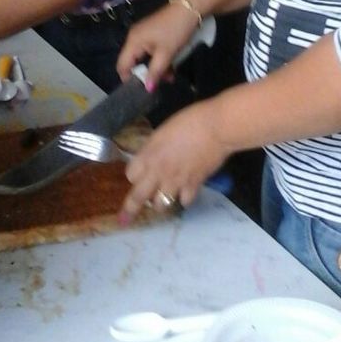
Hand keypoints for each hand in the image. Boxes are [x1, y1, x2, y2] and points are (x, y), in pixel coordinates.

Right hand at [116, 1, 201, 90]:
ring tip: (170, 77)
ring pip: (145, 58)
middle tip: (159, 84)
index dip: (128, 79)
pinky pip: (152, 51)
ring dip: (156, 68)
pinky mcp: (154, 33)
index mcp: (133, 41)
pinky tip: (171, 66)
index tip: (140, 89)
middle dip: (146, 74)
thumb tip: (147, 88)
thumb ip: (155, 72)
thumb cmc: (175, 31)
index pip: (122, 65)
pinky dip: (160, 60)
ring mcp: (145, 34)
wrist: (190, 8)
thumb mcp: (166, 54)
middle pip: (134, 62)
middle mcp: (135, 37)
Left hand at [118, 100, 227, 223]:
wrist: (216, 128)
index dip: (133, 175)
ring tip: (163, 198)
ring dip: (160, 203)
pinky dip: (184, 198)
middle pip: (138, 197)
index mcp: (149, 154)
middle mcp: (158, 172)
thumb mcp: (163, 131)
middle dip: (130, 210)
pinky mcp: (193, 187)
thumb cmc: (189, 121)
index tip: (137, 174)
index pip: (130, 174)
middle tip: (124, 220)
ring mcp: (175, 182)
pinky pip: (184, 201)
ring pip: (160, 205)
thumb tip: (151, 157)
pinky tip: (186, 192)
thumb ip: (154, 148)